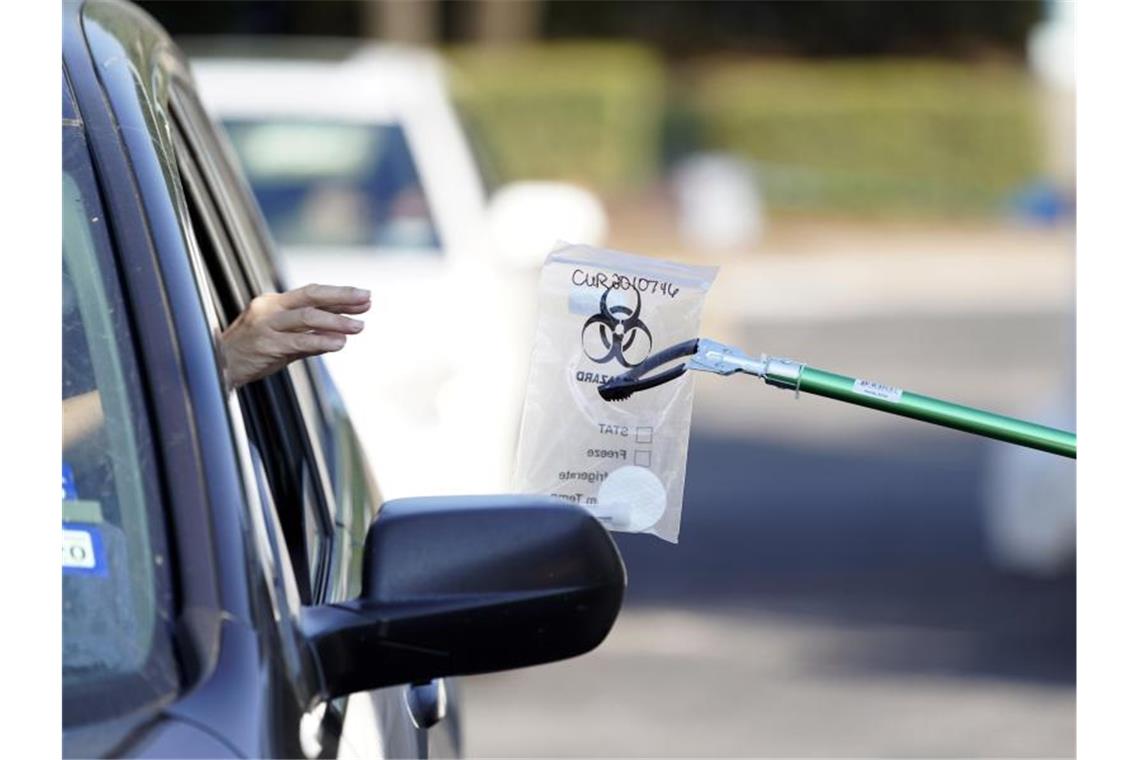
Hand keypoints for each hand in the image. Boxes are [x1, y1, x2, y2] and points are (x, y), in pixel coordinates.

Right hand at [220, 284, 370, 388]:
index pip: (311, 293)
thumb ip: (308, 335)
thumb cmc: (251, 353)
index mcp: (274, 303)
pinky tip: (340, 343)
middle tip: (367, 300)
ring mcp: (267, 326)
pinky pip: (298, 341)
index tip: (363, 296)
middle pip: (312, 297)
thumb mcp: (282, 340)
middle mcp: (270, 309)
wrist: (216, 368)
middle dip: (342, 297)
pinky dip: (321, 340)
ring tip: (359, 326)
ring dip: (336, 321)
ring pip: (307, 317)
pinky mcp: (266, 345)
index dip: (339, 295)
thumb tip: (340, 334)